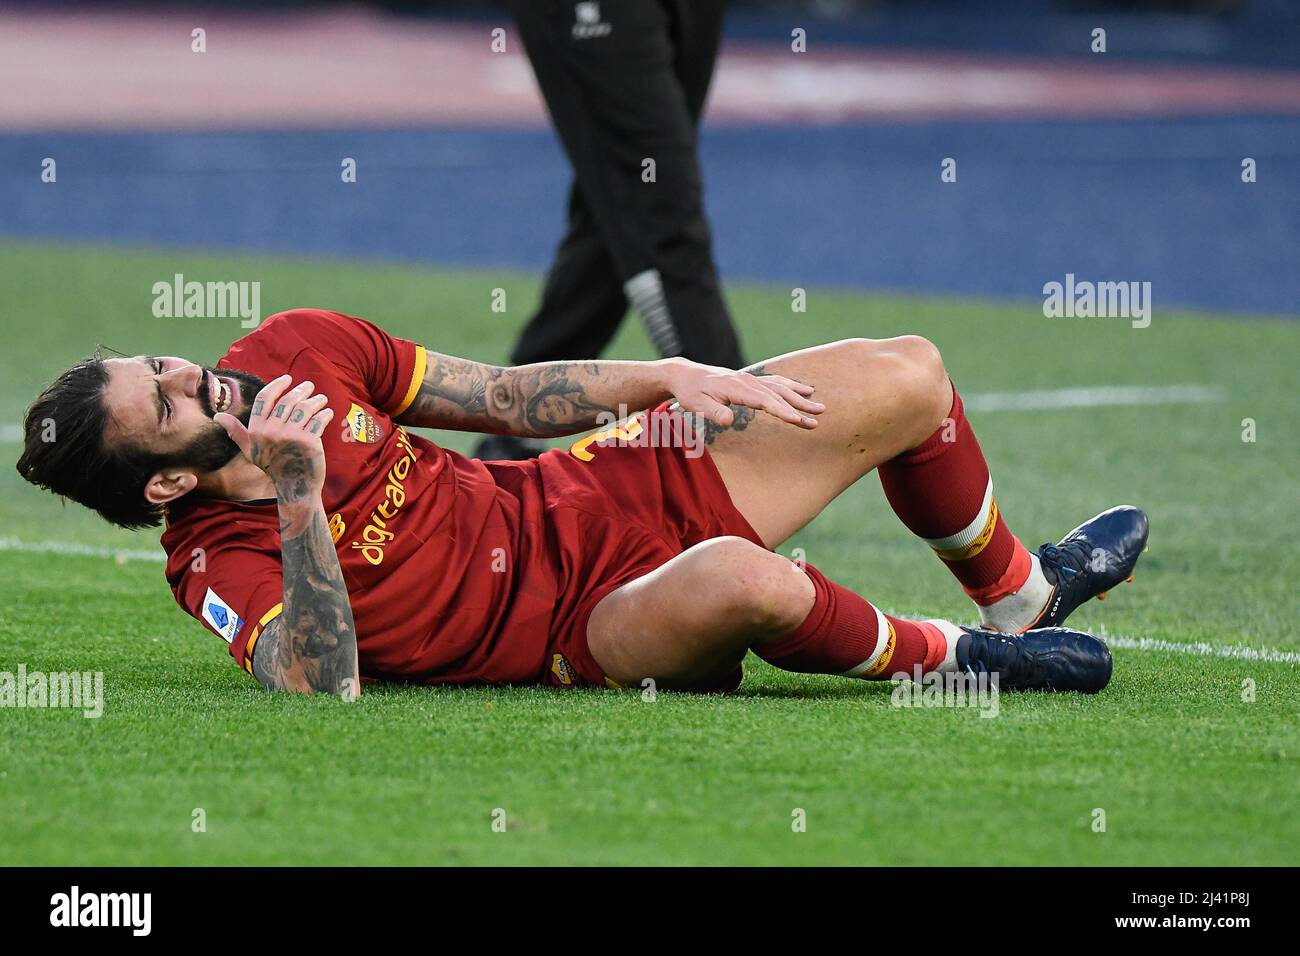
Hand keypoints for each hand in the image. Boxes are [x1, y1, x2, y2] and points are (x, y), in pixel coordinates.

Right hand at [215, 375, 334, 502]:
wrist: (294, 486)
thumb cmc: (272, 466)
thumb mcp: (250, 449)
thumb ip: (236, 431)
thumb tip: (217, 417)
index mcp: (256, 430)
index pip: (264, 399)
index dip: (276, 385)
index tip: (287, 379)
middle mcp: (271, 431)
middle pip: (287, 401)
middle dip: (300, 390)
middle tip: (309, 386)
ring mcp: (290, 436)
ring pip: (305, 408)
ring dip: (315, 400)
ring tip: (321, 399)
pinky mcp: (309, 442)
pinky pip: (318, 420)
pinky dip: (325, 414)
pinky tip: (327, 412)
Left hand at [661, 359, 824, 429]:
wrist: (685, 374)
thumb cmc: (690, 392)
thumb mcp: (696, 404)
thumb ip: (712, 412)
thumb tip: (728, 420)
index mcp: (738, 387)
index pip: (765, 401)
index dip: (782, 411)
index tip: (798, 420)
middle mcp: (748, 381)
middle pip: (779, 394)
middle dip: (799, 407)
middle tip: (818, 419)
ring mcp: (751, 379)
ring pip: (781, 388)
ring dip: (801, 398)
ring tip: (820, 407)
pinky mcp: (751, 381)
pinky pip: (776, 383)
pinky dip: (792, 386)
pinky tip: (805, 391)